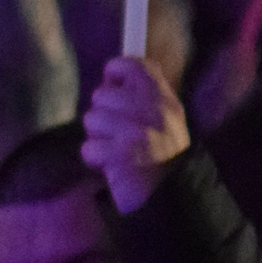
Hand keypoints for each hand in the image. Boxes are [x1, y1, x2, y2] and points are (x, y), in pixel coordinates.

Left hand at [80, 53, 190, 216]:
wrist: (172, 197)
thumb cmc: (162, 159)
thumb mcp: (165, 121)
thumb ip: (144, 97)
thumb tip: (112, 79)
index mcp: (164, 100)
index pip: (133, 65)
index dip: (116, 73)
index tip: (113, 84)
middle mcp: (152, 110)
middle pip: (102, 94)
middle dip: (103, 115)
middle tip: (118, 133)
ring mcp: (136, 131)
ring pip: (92, 119)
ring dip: (99, 139)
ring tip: (116, 151)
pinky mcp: (121, 154)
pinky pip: (89, 147)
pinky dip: (96, 160)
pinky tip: (112, 166)